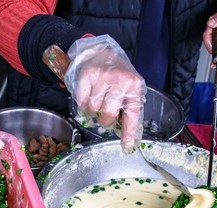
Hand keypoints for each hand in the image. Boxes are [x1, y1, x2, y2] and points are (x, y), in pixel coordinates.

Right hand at [64, 36, 146, 153]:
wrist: (103, 52)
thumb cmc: (119, 76)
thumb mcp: (130, 90)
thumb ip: (129, 110)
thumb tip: (127, 139)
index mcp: (135, 87)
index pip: (132, 114)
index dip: (129, 132)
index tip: (127, 146)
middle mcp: (120, 81)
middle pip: (108, 114)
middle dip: (105, 120)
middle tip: (105, 116)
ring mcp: (103, 77)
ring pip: (93, 109)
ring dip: (92, 111)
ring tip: (97, 102)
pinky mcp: (88, 74)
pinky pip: (81, 100)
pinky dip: (83, 104)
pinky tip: (88, 97)